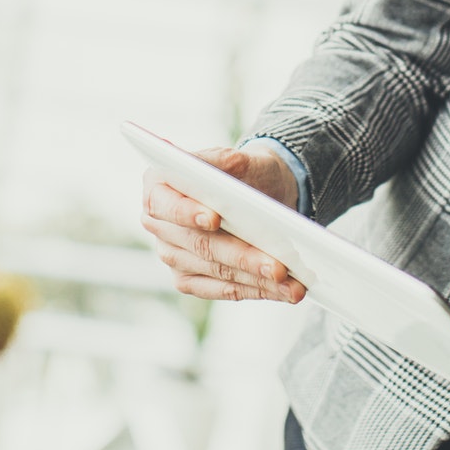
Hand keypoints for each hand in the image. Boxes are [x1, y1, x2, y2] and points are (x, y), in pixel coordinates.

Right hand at [140, 144, 306, 303]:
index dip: (188, 213)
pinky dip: (256, 290)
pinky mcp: (189, 280)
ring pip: (217, 271)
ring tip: (292, 283)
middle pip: (200, 245)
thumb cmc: (242, 172)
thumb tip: (216, 178)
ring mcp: (172, 255)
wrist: (257, 193)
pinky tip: (283, 291)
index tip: (215, 219)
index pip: (164, 204)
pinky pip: (223, 289)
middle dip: (243, 256)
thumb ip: (221, 162)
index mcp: (157, 187)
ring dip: (258, 279)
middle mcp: (158, 224)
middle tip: (278, 266)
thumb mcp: (235, 158)